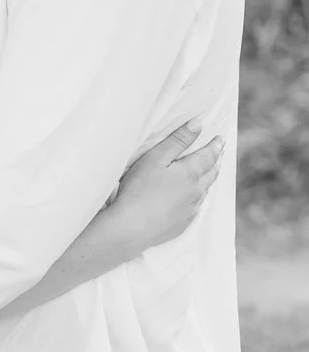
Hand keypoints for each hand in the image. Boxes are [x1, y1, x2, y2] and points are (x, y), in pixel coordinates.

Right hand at [110, 120, 225, 251]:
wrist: (131, 227)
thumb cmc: (138, 189)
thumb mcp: (155, 159)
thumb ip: (177, 141)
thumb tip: (198, 124)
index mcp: (190, 172)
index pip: (209, 155)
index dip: (215, 145)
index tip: (220, 138)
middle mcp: (196, 191)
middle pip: (212, 172)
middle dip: (216, 160)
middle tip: (219, 152)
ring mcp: (191, 209)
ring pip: (206, 190)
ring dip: (209, 178)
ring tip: (210, 171)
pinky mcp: (183, 223)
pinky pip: (197, 206)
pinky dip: (199, 196)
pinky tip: (194, 196)